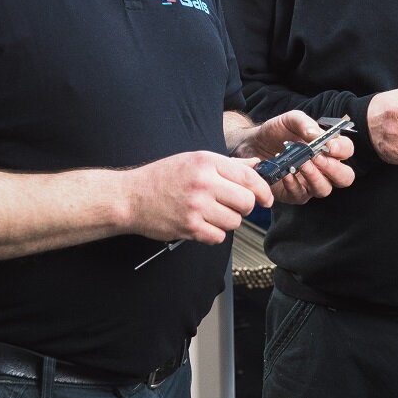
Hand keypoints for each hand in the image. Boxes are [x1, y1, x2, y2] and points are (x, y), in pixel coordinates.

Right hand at [125, 151, 274, 243]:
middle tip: (231, 206)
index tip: (266, 199)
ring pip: (234, 221)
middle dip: (244, 207)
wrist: (130, 197)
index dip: (263, 190)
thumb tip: (256, 165)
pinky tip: (201, 224)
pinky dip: (213, 234)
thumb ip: (227, 165)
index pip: (249, 178)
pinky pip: (218, 236)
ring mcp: (196, 206)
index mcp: (206, 162)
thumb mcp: (194, 161)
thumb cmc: (162, 178)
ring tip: (210, 214)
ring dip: (227, 221)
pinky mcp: (190, 227)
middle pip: (246, 202)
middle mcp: (203, 182)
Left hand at [232, 110, 354, 204]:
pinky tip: (286, 173)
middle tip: (317, 158)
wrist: (252, 144)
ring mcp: (310, 183)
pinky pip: (301, 195)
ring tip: (301, 164)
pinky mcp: (294, 194)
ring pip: (324, 189)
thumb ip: (305, 123)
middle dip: (334, 169)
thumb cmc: (276, 132)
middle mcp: (324, 168)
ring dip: (314, 177)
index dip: (342, 149)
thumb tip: (317, 135)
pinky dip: (294, 184)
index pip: (346, 151)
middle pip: (345, 177)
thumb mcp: (290, 120)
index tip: (328, 145)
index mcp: (328, 149)